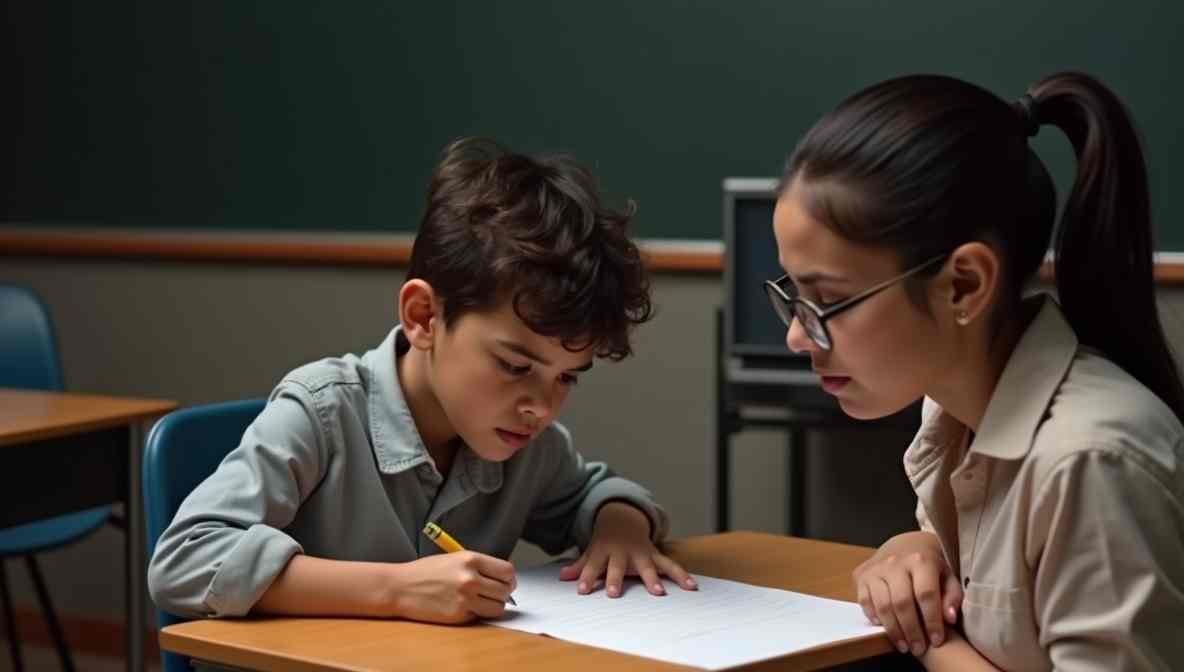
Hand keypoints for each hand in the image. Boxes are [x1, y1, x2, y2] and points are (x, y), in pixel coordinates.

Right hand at [388, 551, 515, 623]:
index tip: (505, 582)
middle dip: (503, 593)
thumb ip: (479, 566)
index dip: (509, 578)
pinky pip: (480, 616)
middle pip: (506, 590)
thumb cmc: (426, 572)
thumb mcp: (456, 558)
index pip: (507, 571)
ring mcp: (465, 599)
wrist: (401, 587)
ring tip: (480, 600)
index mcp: (471, 560)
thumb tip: (501, 578)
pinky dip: (476, 614)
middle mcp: (470, 578)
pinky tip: (464, 606)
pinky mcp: (458, 615)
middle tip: (493, 593)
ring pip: (498, 607)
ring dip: (493, 605)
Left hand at [559, 502, 696, 596]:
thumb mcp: (591, 550)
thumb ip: (579, 565)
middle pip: (618, 566)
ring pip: (647, 566)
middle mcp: (623, 553)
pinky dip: (681, 575)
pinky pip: (670, 566)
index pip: (592, 565)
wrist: (624, 518)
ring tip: (658, 593)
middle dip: (615, 579)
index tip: (581, 590)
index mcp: (604, 551)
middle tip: (613, 593)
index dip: (585, 577)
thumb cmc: (605, 541)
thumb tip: (562, 577)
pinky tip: (691, 586)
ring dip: (653, 579)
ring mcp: (641, 554)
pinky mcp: (656, 555)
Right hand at [853, 531, 961, 656]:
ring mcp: (876, 569)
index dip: (932, 620)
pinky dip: (874, 617)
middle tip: (918, 648)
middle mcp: (896, 562)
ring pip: (882, 604)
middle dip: (911, 630)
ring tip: (903, 645)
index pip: (926, 594)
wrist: (905, 546)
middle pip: (902, 602)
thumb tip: (948, 618)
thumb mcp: (948, 576)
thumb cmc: (930, 567)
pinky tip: (884, 628)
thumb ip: (952, 596)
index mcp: (921, 560)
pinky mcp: (861, 575)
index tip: (937, 640)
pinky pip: (864, 600)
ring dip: (893, 630)